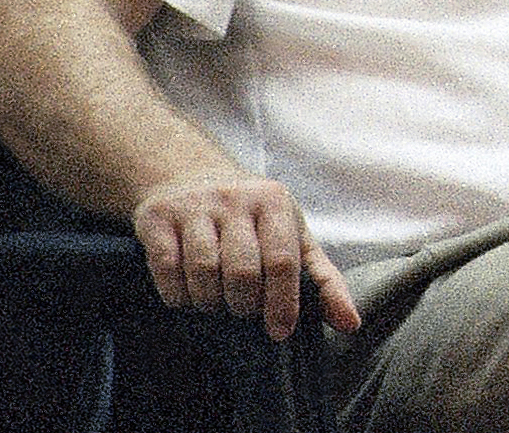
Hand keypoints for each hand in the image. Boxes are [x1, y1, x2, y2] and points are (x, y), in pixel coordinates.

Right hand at [133, 174, 360, 339]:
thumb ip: (323, 280)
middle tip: (243, 310)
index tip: (279, 331)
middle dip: (244, 305)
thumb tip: (351, 324)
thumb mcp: (293, 237)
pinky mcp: (158, 217)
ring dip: (210, 302)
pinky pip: (166, 269)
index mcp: (275, 202)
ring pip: (203, 272)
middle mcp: (236, 199)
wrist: (190, 176)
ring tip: (216, 303)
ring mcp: (195, 206)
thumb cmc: (251, 218)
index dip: (282, 302)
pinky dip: (177, 294)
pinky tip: (187, 295)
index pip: (283, 261)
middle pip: (242, 271)